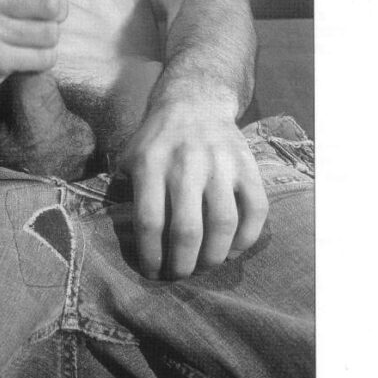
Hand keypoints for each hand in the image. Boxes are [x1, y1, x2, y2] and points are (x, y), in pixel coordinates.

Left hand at [115, 97, 267, 280]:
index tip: (152, 272)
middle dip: (182, 264)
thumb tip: (121, 239)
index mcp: (151, 163)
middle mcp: (186, 163)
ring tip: (204, 266)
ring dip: (214, 257)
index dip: (150, 255)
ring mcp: (221, 164)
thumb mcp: (129, 156)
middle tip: (180, 275)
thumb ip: (123, 191)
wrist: (194, 102)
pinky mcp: (248, 166)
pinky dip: (246, 239)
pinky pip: (256, 211)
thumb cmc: (157, 140)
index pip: (149, 221)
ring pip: (223, 224)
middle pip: (187, 230)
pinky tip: (232, 250)